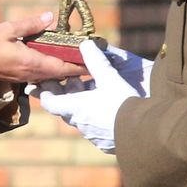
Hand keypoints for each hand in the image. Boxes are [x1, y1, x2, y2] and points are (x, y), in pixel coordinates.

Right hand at [0, 12, 87, 83]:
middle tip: (88, 58)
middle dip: (75, 67)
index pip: (63, 67)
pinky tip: (52, 61)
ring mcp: (25, 77)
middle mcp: (32, 73)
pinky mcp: (19, 77)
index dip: (79, 65)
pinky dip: (51, 70)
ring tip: (74, 59)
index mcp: (32, 62)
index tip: (92, 61)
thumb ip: (31, 24)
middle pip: (60, 74)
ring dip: (64, 69)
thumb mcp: (7, 29)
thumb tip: (50, 17)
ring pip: (51, 76)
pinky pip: (41, 76)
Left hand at [33, 38, 148, 153]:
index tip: (41, 84)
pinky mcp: (105, 143)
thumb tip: (85, 43)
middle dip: (65, 94)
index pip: (50, 103)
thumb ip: (96, 61)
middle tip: (68, 80)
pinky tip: (104, 109)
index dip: (44, 93)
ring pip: (80, 118)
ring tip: (88, 90)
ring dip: (80, 105)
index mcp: (76, 108)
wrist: (145, 132)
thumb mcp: (110, 78)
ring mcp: (92, 135)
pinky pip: (94, 128)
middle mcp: (80, 124)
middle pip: (65, 109)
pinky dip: (94, 117)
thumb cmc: (124, 104)